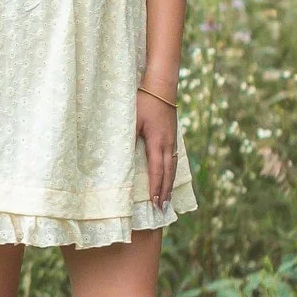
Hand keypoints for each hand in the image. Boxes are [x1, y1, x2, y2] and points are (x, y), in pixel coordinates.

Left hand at [136, 89, 177, 207]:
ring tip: (167, 199)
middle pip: (167, 173)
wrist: (161, 87)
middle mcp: (167, 144)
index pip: (157, 170)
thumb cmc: (144, 101)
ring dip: (169, 184)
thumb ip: (128, 138)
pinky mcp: (172, 136)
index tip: (154, 203)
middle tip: (162, 209)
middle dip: (164, 192)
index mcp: (157, 141)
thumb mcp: (132, 119)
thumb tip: (123, 158)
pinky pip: (173, 160)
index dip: (155, 188)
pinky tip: (169, 178)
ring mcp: (172, 140)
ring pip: (172, 167)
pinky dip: (171, 173)